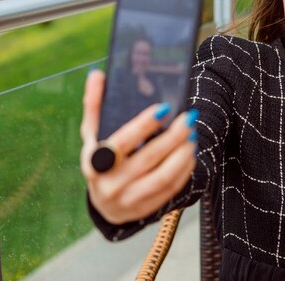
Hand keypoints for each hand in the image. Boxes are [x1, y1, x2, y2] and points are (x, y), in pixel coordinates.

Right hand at [80, 70, 196, 223]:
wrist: (105, 204)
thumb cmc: (101, 160)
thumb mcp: (92, 135)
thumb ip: (95, 105)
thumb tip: (97, 75)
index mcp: (95, 162)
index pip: (121, 142)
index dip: (143, 125)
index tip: (164, 107)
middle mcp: (110, 185)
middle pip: (148, 159)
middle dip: (173, 137)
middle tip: (188, 118)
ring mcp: (129, 200)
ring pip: (163, 177)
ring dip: (182, 155)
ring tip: (192, 136)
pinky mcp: (146, 209)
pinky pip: (170, 190)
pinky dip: (184, 170)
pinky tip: (190, 154)